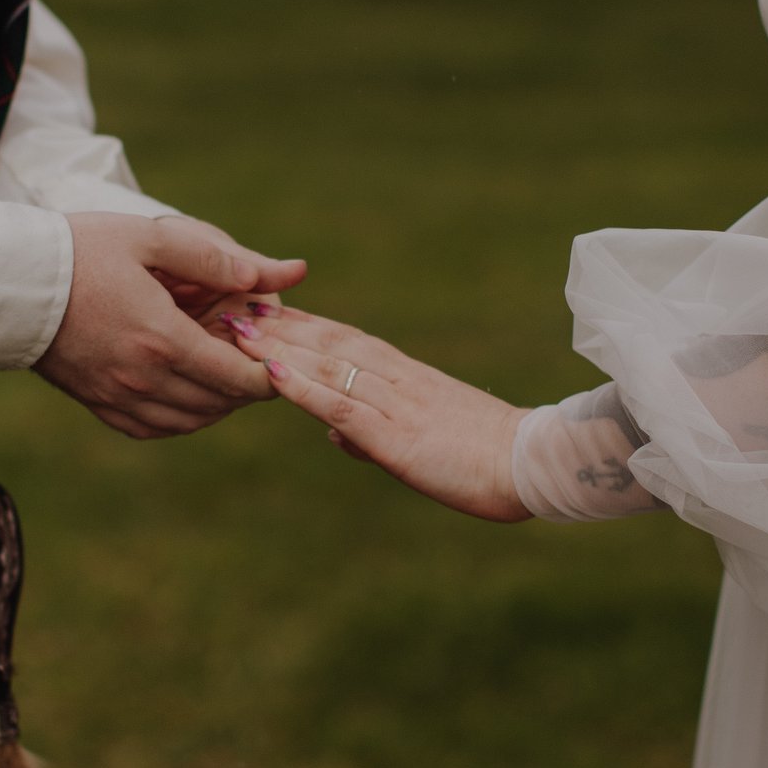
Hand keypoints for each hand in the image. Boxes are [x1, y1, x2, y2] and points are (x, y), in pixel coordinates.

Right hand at [37, 214, 308, 438]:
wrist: (9, 284)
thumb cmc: (79, 252)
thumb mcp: (150, 239)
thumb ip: (213, 258)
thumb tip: (271, 275)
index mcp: (162, 338)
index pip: (239, 376)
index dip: (270, 372)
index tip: (280, 355)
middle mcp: (143, 378)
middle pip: (220, 401)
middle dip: (248, 385)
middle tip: (258, 359)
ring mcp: (119, 396)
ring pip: (191, 420)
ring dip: (219, 403)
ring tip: (228, 375)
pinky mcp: (98, 404)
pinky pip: (155, 428)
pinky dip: (183, 418)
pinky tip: (189, 394)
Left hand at [226, 306, 530, 521]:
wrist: (534, 465)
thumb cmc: (488, 458)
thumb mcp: (423, 442)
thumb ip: (374, 434)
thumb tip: (334, 433)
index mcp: (408, 378)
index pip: (346, 341)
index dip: (303, 324)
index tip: (264, 309)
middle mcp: (398, 379)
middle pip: (330, 342)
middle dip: (280, 324)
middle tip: (234, 303)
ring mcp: (396, 404)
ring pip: (328, 365)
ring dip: (279, 345)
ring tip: (237, 328)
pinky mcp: (396, 436)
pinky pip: (341, 405)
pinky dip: (303, 387)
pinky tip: (270, 372)